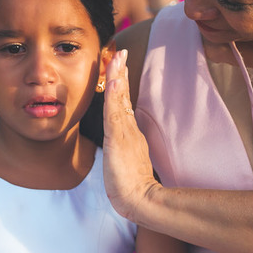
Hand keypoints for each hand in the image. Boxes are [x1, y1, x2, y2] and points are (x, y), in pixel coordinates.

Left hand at [101, 49, 158, 221]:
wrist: (140, 200)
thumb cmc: (133, 190)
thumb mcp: (127, 167)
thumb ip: (127, 155)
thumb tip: (126, 152)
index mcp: (130, 134)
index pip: (123, 104)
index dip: (121, 85)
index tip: (120, 66)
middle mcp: (129, 129)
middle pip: (123, 96)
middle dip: (121, 73)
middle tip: (121, 52)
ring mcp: (125, 132)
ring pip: (119, 99)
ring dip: (117, 76)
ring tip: (118, 56)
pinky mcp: (120, 138)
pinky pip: (115, 111)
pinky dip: (114, 93)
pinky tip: (112, 79)